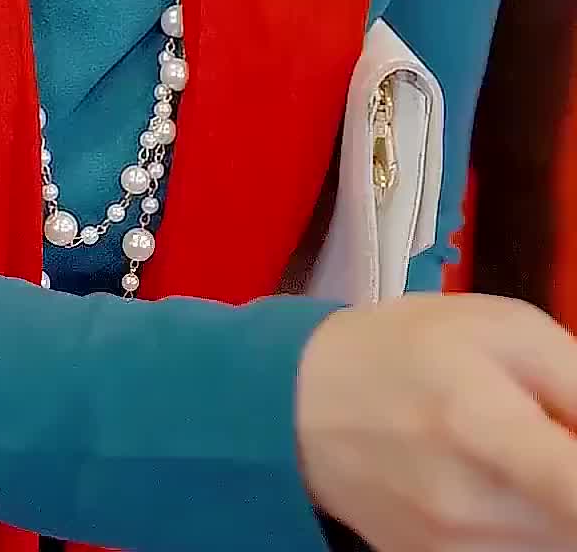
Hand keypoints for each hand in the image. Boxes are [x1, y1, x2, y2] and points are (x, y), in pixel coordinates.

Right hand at [297, 294, 576, 548]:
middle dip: (576, 473)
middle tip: (554, 436)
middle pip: (573, 523)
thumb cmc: (414, 348)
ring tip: (528, 458)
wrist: (308, 406)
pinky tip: (510, 491)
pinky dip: (537, 528)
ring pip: (557, 543)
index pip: (573, 486)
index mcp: (481, 423)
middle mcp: (470, 506)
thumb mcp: (502, 328)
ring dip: (561, 507)